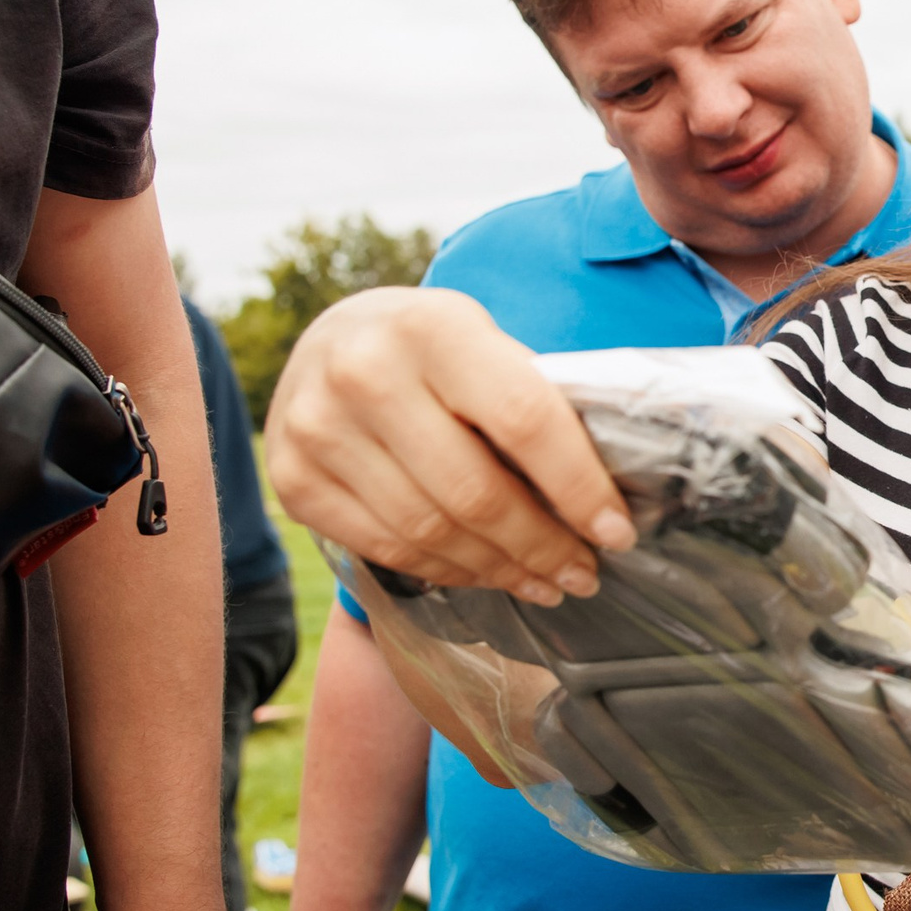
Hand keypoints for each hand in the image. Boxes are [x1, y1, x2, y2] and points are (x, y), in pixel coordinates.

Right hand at [264, 288, 634, 599]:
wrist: (327, 338)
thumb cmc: (432, 347)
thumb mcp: (484, 341)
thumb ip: (533, 400)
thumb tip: (606, 497)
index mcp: (433, 328)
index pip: (524, 420)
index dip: (579, 487)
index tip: (617, 533)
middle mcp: (365, 374)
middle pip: (475, 491)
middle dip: (543, 546)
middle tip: (584, 572)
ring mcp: (318, 429)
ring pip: (430, 531)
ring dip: (501, 569)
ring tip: (546, 582)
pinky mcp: (293, 479)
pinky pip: (388, 548)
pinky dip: (448, 572)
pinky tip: (487, 573)